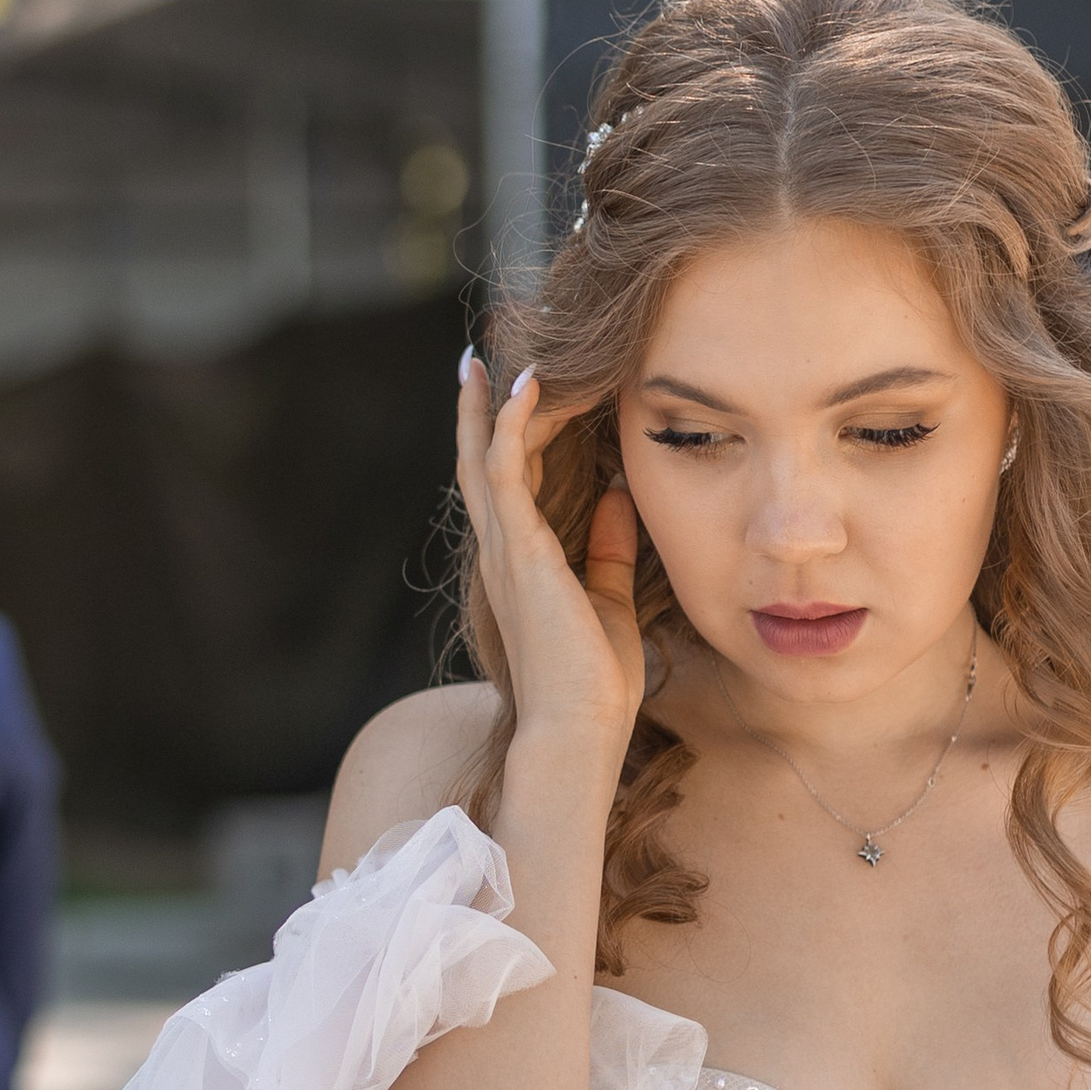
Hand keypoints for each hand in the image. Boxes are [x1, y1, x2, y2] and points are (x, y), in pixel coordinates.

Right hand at [454, 355, 646, 770]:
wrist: (579, 730)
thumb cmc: (594, 684)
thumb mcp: (610, 601)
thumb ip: (608, 549)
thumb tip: (617, 497)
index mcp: (518, 568)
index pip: (500, 490)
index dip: (497, 440)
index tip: (507, 396)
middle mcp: (500, 554)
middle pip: (475, 464)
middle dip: (473, 412)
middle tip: (473, 362)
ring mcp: (504, 551)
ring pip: (482, 457)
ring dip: (488, 405)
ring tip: (494, 359)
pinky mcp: (518, 550)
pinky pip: (502, 469)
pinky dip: (511, 423)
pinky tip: (528, 387)